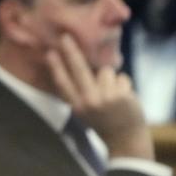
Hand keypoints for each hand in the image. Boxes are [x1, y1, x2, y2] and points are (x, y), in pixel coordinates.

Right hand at [46, 34, 153, 159]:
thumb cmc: (101, 120)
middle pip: (79, 70)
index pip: (63, 82)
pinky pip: (121, 77)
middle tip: (66, 37)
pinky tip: (124, 97)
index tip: (50, 52)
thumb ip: (77, 91)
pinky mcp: (123, 95)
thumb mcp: (82, 111)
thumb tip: (71, 64)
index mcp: (77, 106)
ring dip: (110, 78)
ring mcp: (107, 98)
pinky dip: (123, 84)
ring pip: (106, 71)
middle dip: (71, 51)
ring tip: (112, 93)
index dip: (56, 66)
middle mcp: (90, 101)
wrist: (126, 138)